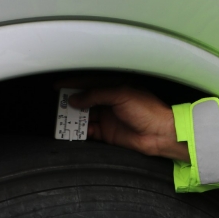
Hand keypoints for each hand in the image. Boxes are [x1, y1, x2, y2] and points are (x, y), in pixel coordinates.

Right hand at [67, 87, 188, 161]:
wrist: (160, 134)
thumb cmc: (148, 110)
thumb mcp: (121, 95)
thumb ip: (97, 95)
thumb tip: (76, 99)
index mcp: (117, 87)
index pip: (90, 83)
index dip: (74, 84)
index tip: (58, 86)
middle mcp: (111, 101)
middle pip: (85, 99)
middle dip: (71, 101)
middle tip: (58, 104)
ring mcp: (109, 117)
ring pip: (85, 115)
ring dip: (74, 117)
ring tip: (62, 118)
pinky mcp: (108, 133)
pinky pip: (89, 131)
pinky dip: (81, 131)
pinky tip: (75, 130)